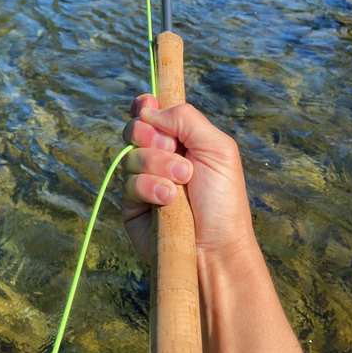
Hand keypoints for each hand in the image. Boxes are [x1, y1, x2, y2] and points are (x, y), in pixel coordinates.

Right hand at [122, 94, 256, 263]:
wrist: (215, 247)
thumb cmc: (223, 199)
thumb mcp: (217, 148)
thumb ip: (186, 119)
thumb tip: (150, 109)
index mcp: (181, 140)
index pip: (152, 113)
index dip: (145, 106)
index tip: (147, 105)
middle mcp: (159, 157)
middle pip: (135, 128)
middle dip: (152, 136)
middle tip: (172, 148)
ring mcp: (144, 180)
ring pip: (131, 155)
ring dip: (158, 165)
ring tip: (182, 182)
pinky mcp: (132, 204)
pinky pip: (128, 183)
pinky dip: (150, 187)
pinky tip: (168, 201)